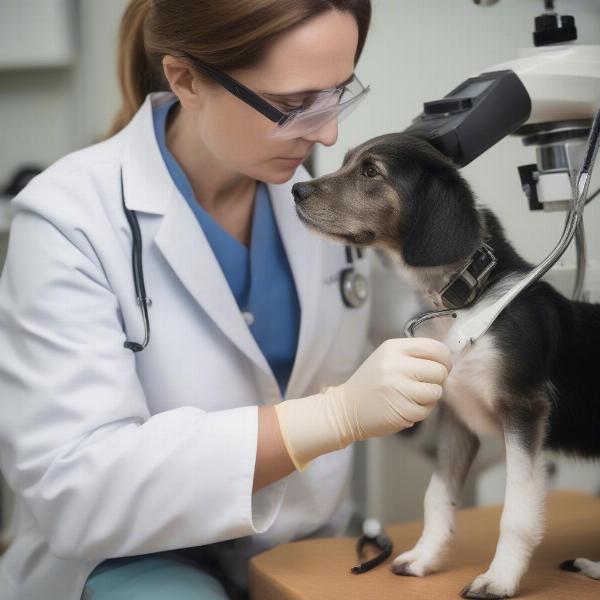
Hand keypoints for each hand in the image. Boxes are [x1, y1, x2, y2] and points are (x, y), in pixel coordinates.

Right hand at [274, 337, 451, 469]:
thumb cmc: (370, 384)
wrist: (345, 409)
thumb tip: (445, 362)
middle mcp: (396, 364)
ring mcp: (399, 387)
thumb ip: (413, 356)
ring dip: (429, 397)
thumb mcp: (387, 358)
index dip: (444, 360)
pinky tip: (403, 407)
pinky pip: (427, 410)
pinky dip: (420, 412)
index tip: (440, 367)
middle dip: (436, 380)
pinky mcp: (402, 409)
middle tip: (422, 385)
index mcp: (393, 348)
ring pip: (436, 391)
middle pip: (439, 370)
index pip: (436, 348)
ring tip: (410, 397)